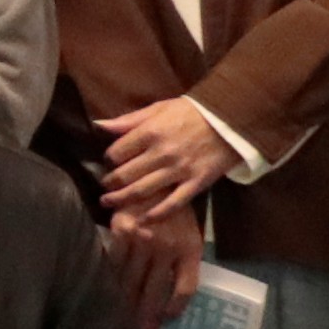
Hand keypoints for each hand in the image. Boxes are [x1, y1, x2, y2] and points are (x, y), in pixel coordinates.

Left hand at [94, 98, 238, 226]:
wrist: (230, 122)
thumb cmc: (190, 113)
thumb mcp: (158, 109)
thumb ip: (128, 120)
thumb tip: (98, 125)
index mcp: (150, 132)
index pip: (117, 152)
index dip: (109, 159)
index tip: (110, 163)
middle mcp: (161, 153)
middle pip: (126, 175)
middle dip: (110, 184)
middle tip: (104, 188)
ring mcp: (179, 171)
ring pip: (143, 191)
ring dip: (122, 200)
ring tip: (109, 203)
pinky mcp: (195, 184)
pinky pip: (173, 203)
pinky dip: (156, 214)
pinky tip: (143, 220)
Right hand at [103, 204, 201, 328]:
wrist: (152, 175)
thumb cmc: (171, 207)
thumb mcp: (187, 233)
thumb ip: (180, 261)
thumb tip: (168, 298)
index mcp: (190, 248)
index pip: (184, 289)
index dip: (174, 309)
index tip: (164, 321)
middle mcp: (169, 248)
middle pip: (156, 292)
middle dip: (146, 317)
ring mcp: (144, 240)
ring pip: (133, 282)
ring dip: (126, 304)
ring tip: (120, 322)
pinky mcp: (122, 231)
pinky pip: (115, 263)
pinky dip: (110, 279)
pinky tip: (106, 290)